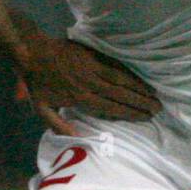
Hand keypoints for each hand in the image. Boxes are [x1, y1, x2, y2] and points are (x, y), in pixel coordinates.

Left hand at [15, 33, 159, 131]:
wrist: (33, 52)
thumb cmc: (37, 82)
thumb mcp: (41, 108)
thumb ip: (57, 124)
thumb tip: (77, 137)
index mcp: (80, 97)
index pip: (110, 107)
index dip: (129, 113)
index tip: (144, 117)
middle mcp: (91, 83)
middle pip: (121, 95)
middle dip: (140, 103)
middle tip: (157, 109)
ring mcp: (94, 67)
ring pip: (122, 79)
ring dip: (140, 88)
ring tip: (154, 95)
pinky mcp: (94, 55)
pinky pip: (116, 65)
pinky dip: (130, 73)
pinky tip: (141, 79)